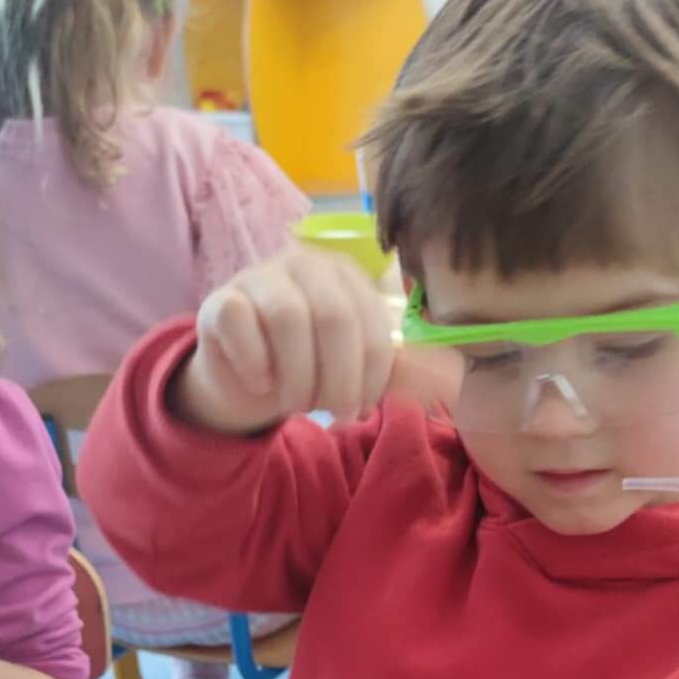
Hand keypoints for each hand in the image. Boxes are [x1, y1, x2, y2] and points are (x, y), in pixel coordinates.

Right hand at [174, 246, 459, 435]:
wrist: (245, 380)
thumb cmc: (309, 369)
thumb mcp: (360, 371)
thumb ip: (404, 370)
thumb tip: (456, 378)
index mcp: (348, 276)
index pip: (373, 323)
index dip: (372, 375)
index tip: (362, 408)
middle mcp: (305, 264)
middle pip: (334, 318)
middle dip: (338, 379)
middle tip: (335, 414)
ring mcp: (260, 277)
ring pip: (288, 321)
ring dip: (298, 378)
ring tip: (298, 402)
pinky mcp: (222, 301)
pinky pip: (242, 326)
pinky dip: (256, 366)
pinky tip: (261, 383)